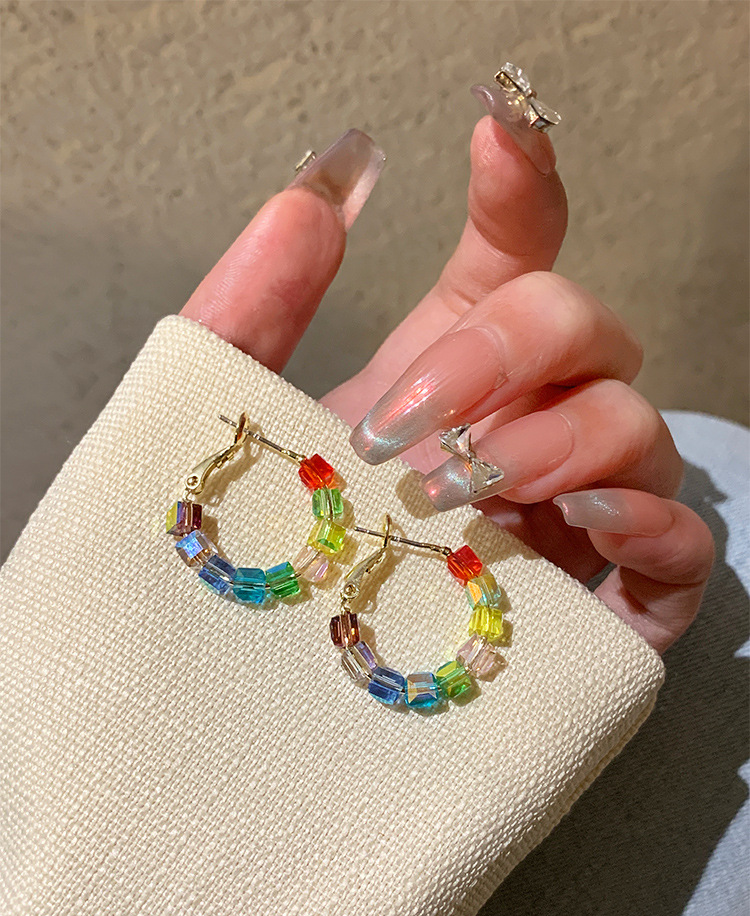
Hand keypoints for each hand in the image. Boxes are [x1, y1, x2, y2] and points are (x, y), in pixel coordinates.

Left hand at [181, 115, 712, 654]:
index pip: (515, 255)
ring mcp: (580, 510)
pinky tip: (571, 525)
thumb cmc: (271, 557)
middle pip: (581, 325)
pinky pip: (684, 545)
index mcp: (449, 373)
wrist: (277, 701)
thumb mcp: (239, 428)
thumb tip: (312, 194)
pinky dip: (645, 523)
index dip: (521, 185)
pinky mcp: (615, 601)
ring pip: (635, 423)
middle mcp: (526, 425)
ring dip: (554, 439)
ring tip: (462, 488)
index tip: (494, 130)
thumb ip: (255, 309)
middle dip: (504, 350)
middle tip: (407, 421)